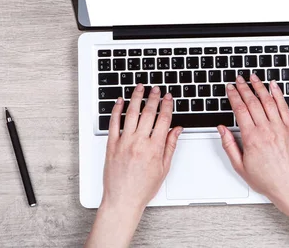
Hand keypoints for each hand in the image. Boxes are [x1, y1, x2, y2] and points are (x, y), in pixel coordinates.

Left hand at [86, 84, 181, 247]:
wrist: (123, 200)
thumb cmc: (143, 188)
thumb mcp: (164, 168)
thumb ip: (170, 146)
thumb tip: (177, 130)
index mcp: (154, 148)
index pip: (163, 120)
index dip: (167, 106)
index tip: (168, 97)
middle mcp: (139, 143)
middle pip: (148, 113)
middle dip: (153, 98)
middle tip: (156, 89)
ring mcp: (124, 142)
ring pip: (131, 114)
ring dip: (136, 98)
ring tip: (140, 88)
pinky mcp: (111, 145)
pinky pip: (114, 123)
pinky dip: (116, 110)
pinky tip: (120, 102)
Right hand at [218, 74, 288, 212]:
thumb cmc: (266, 179)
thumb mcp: (240, 166)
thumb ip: (229, 145)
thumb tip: (222, 129)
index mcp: (252, 138)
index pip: (240, 109)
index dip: (233, 95)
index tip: (230, 88)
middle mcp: (266, 130)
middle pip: (252, 102)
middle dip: (244, 87)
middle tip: (238, 79)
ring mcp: (280, 128)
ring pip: (268, 101)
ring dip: (259, 87)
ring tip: (253, 77)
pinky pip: (283, 107)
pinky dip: (278, 94)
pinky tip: (273, 86)